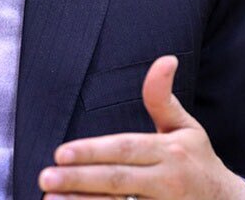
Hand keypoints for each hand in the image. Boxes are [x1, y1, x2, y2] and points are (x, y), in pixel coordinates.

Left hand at [39, 55, 244, 198]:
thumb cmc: (198, 161)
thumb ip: (163, 98)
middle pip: (117, 179)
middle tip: (46, 176)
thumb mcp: (187, 128)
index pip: (125, 150)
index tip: (61, 152)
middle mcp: (166, 181)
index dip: (93, 151)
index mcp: (170, 152)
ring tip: (50, 197)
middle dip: (79, 178)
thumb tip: (165, 59)